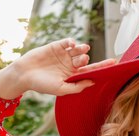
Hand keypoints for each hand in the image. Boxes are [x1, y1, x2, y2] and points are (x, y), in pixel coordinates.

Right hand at [0, 38, 115, 98]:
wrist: (24, 75)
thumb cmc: (42, 85)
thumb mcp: (61, 89)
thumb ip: (76, 86)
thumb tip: (92, 82)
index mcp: (73, 76)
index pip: (91, 71)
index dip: (103, 67)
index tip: (114, 63)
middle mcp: (70, 65)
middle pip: (85, 60)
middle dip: (86, 59)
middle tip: (82, 61)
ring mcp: (63, 55)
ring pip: (78, 50)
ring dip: (82, 49)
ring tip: (82, 50)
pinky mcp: (56, 47)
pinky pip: (68, 42)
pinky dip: (71, 42)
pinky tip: (72, 44)